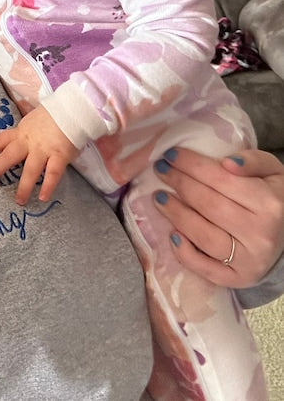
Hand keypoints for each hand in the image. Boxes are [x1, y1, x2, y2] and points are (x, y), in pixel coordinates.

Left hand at [0, 106, 80, 204]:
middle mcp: (29, 142)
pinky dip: (48, 186)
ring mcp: (44, 150)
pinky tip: (42, 197)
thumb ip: (25, 131)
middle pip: (9, 155)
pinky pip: (52, 174)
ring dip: (24, 187)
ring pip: (30, 170)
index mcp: (21, 132)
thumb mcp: (32, 120)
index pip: (0, 140)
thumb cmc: (53, 115)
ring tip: (19, 200)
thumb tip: (17, 136)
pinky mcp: (59, 156)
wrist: (73, 110)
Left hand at [153, 147, 283, 287]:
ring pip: (203, 235)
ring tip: (159, 197)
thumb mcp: (272, 172)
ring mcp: (250, 259)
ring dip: (175, 214)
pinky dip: (185, 253)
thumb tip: (227, 162)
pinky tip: (172, 234)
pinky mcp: (239, 278)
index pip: (221, 179)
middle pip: (208, 204)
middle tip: (160, 169)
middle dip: (179, 183)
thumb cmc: (272, 197)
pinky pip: (207, 269)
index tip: (170, 154)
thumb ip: (253, 161)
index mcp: (269, 203)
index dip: (191, 164)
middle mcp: (261, 233)